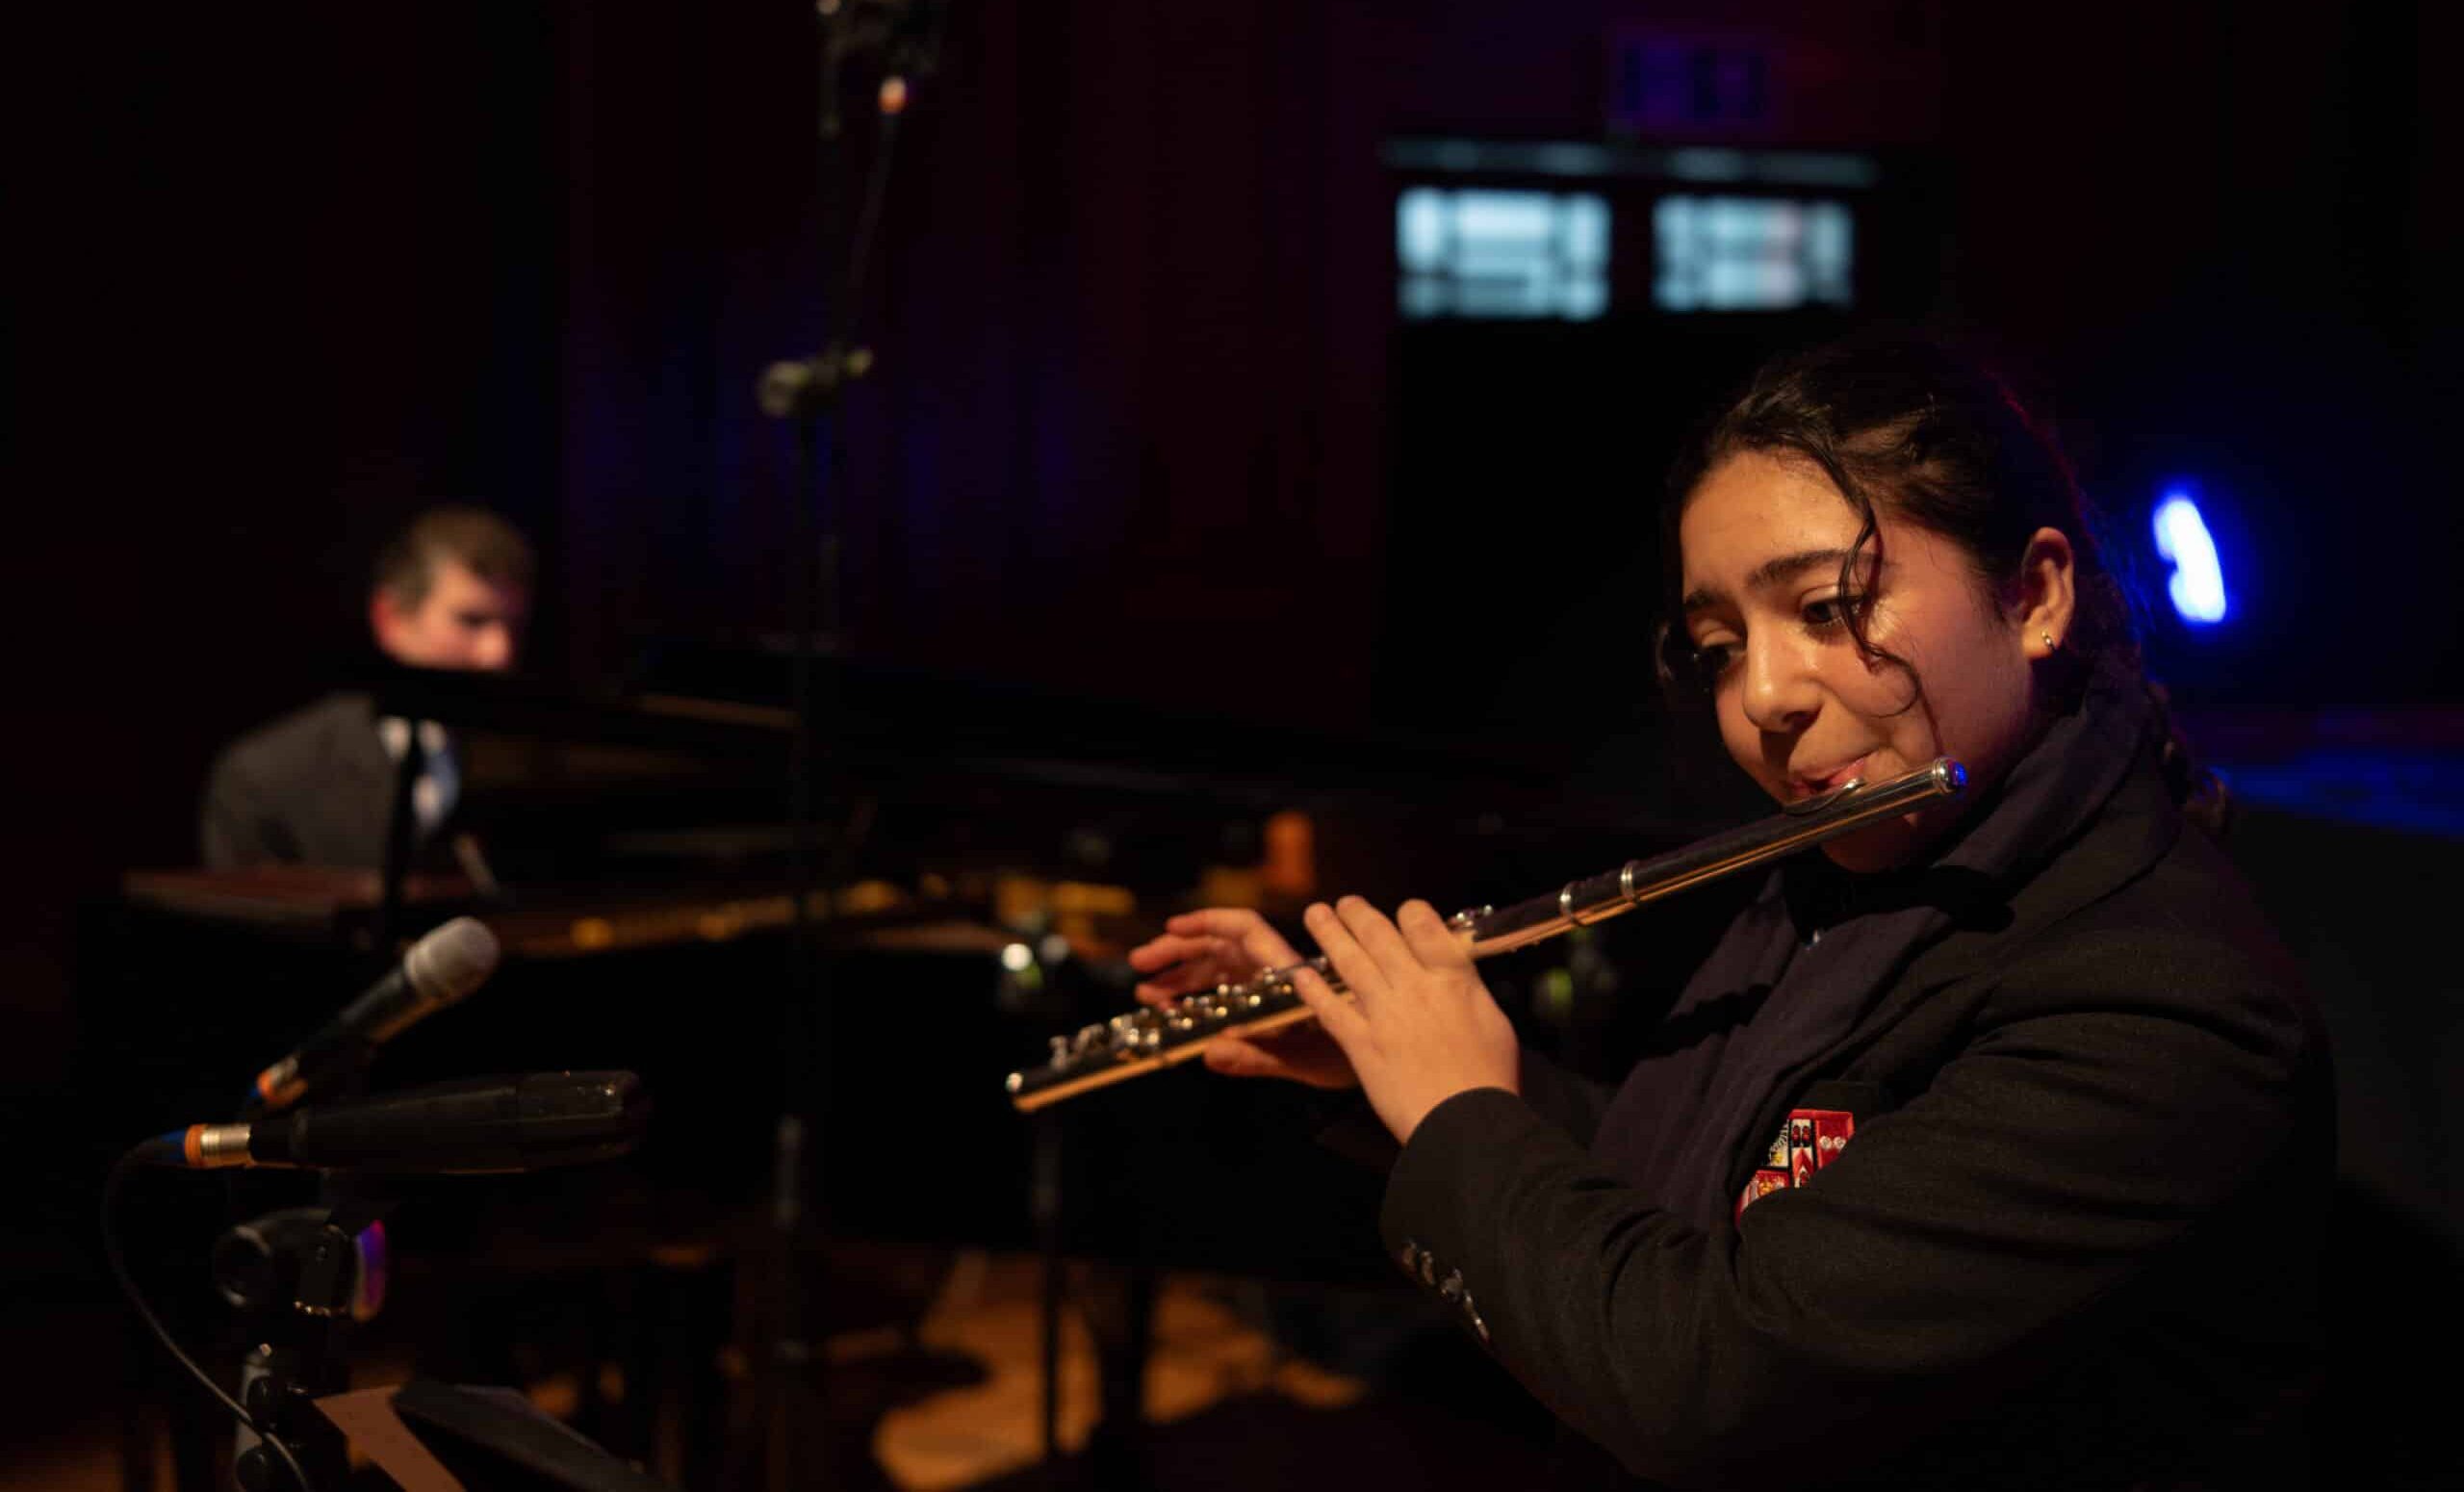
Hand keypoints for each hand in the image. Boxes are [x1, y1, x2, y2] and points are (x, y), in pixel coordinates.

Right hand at [1127, 908, 1358, 1089]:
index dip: (1208, 922)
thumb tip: (1209, 1053)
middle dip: (1178, 953)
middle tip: (1141, 965)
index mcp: (1286, 975)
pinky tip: (1172, 1011)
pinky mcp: (1263, 1011)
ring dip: (1181, 978)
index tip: (1172, 927)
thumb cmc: (1352, 1060)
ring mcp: (1266, 992)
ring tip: (1148, 995)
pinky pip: (1224, 997)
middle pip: (1219, 949)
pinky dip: (1196, 1001)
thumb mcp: (1306, 1061)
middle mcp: (1273, 976)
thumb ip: (1259, 1057)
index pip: (1245, 930)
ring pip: (1217, 972)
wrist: (1384, 1071)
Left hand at [1289, 896, 1519, 1143]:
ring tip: (1315, 914)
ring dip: (1329, 933)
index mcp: (1453, 979)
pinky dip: (1312, 988)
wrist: (1467, 1123)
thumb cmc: (1489, 1079)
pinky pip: (1330, 1008)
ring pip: (1350, 962)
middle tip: (1344, 903)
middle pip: (1380, 936)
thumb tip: (1455, 974)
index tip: (1401, 911)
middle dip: (1358, 914)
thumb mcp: (1494, 1022)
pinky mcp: (1362, 1044)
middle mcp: (1415, 987)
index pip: (1424, 926)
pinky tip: (1300, 973)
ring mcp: (1385, 1014)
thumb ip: (1467, 991)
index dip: (1409, 912)